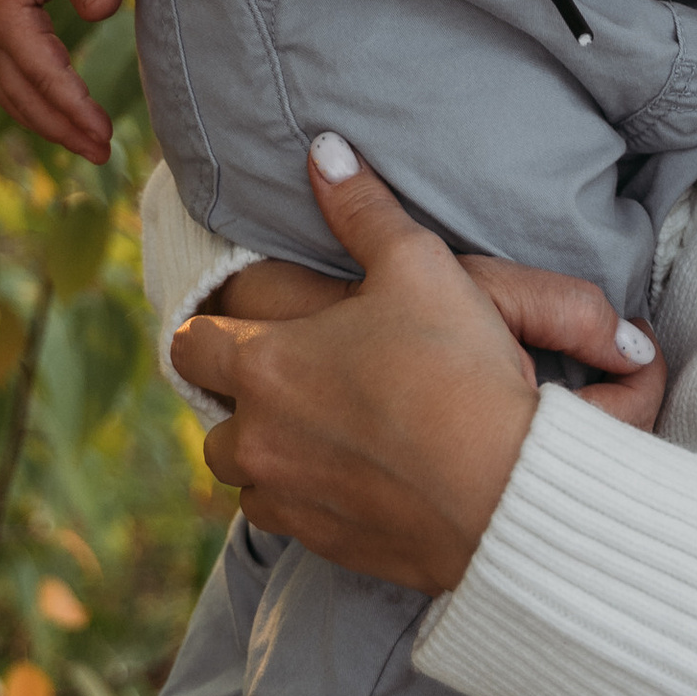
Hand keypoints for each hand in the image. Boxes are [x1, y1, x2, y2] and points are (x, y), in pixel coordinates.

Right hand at [0, 0, 121, 164]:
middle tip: (103, 153)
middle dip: (64, 130)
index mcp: (5, 19)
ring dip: (50, 126)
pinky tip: (63, 121)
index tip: (104, 133)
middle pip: (26, 98)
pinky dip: (37, 109)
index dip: (74, 107)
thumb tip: (108, 8)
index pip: (44, 75)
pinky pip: (14, 87)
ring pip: (16, 98)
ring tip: (90, 148)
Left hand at [173, 138, 665, 594]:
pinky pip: (290, 519)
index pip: (191, 345)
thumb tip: (322, 150)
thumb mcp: (417, 265)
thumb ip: (362, 207)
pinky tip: (352, 474)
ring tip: (320, 428)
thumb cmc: (458, 369)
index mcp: (266, 366)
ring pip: (246, 478)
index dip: (209, 331)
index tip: (235, 325)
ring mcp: (291, 499)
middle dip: (240, 401)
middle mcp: (261, 439)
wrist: (504, 489)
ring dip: (269, 453)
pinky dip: (306, 496)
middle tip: (291, 378)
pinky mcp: (328, 545)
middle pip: (213, 422)